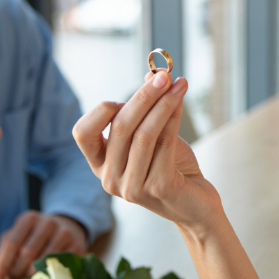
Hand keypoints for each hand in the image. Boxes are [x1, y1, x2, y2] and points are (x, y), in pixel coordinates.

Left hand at [0, 211, 88, 278]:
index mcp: (29, 218)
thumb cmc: (36, 237)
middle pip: (27, 252)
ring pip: (43, 260)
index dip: (2, 263)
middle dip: (17, 272)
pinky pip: (59, 265)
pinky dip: (49, 275)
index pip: (12, 242)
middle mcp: (47, 222)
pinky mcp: (77, 245)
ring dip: (31, 276)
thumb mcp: (19, 237)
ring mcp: (64, 232)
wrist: (68, 228)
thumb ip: (4, 253)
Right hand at [72, 70, 222, 235]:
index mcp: (101, 165)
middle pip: (120, 127)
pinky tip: (181, 101)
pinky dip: (173, 116)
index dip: (101, 111)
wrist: (196, 205)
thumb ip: (147, 109)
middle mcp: (110, 179)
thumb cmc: (172, 168)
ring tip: (178, 84)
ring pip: (144, 134)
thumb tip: (153, 73)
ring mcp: (132, 187)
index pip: (83, 134)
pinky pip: (164, 143)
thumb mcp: (154, 135)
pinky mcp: (157, 187)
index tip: (124, 97)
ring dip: (163, 103)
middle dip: (143, 96)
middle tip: (163, 75)